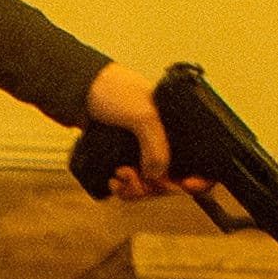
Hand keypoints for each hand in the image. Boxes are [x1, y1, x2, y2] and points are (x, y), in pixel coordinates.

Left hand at [87, 62, 208, 200]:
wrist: (76, 89)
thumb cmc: (112, 90)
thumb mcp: (143, 114)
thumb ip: (156, 146)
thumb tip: (156, 177)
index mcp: (177, 127)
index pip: (201, 159)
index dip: (200, 177)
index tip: (187, 185)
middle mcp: (163, 141)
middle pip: (173, 179)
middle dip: (156, 186)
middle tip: (139, 180)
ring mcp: (142, 152)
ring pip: (150, 185)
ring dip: (136, 189)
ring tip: (120, 176)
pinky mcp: (122, 158)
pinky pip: (130, 184)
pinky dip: (123, 188)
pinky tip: (113, 180)